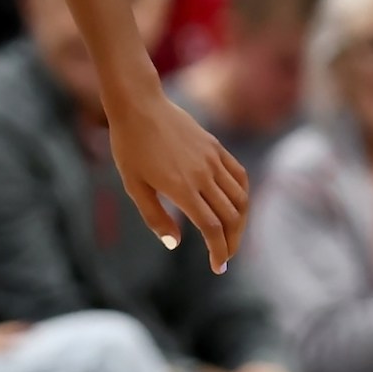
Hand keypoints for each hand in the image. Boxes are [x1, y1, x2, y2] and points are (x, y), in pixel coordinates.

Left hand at [108, 89, 249, 269]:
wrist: (139, 105)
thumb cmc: (130, 147)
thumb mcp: (134, 186)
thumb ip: (155, 217)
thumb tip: (175, 243)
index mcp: (182, 188)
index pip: (211, 228)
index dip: (218, 251)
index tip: (217, 266)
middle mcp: (203, 175)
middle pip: (231, 217)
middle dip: (231, 243)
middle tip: (224, 257)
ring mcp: (213, 160)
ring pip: (240, 198)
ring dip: (240, 222)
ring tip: (231, 236)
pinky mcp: (216, 148)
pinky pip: (239, 176)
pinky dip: (243, 196)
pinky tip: (236, 207)